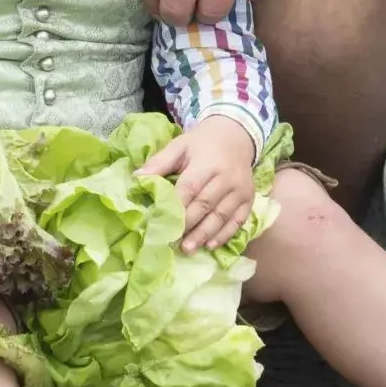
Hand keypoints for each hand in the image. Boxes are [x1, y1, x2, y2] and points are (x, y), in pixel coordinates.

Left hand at [140, 117, 258, 252]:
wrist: (235, 137)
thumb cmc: (201, 144)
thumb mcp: (180, 146)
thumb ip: (159, 163)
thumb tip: (136, 178)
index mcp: (207, 162)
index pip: (190, 187)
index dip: (176, 206)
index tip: (161, 223)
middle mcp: (226, 177)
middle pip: (205, 205)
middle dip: (188, 225)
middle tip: (172, 241)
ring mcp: (240, 190)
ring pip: (221, 216)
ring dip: (204, 234)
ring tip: (188, 249)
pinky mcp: (249, 199)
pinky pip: (238, 220)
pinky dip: (224, 235)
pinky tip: (211, 245)